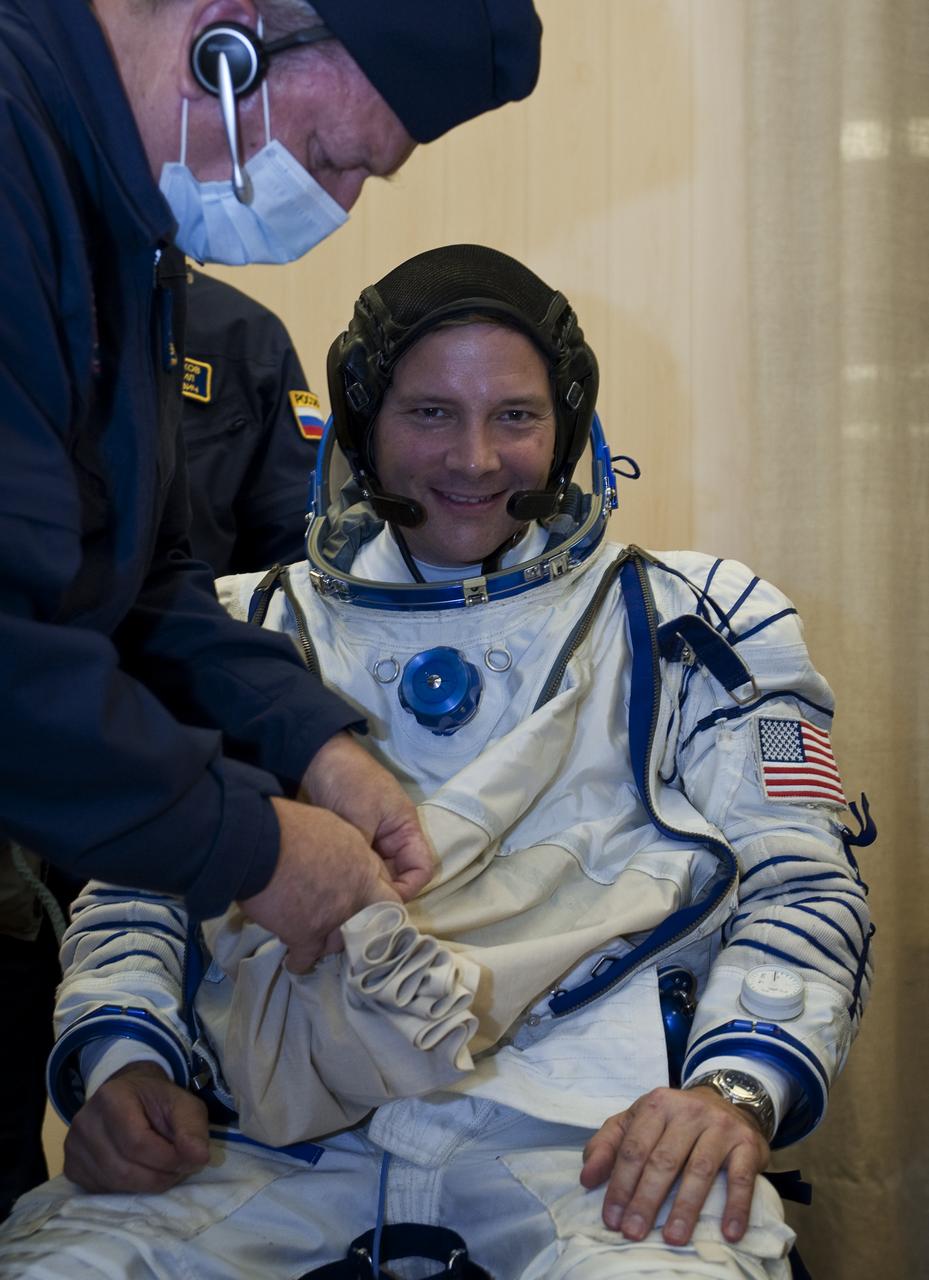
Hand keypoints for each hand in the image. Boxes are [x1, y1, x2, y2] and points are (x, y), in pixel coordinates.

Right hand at [63, 1062, 209, 1193]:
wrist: (130, 1097)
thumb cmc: (158, 1102)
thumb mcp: (184, 1104)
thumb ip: (193, 1128)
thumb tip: (199, 1158)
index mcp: (111, 1098)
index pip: (137, 1143)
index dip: (167, 1159)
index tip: (190, 1160)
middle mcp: (84, 1122)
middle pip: (123, 1169)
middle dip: (159, 1176)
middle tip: (179, 1169)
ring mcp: (73, 1147)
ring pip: (113, 1184)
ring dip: (146, 1185)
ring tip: (163, 1170)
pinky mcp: (71, 1168)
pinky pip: (101, 1191)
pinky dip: (128, 1189)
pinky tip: (141, 1172)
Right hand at [241, 795, 403, 971]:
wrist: (263, 844)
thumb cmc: (293, 827)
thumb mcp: (334, 827)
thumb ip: (347, 850)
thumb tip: (340, 859)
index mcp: (363, 866)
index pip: (387, 893)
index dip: (376, 901)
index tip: (365, 906)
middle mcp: (355, 896)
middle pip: (372, 924)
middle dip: (363, 928)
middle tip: (350, 930)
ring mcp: (334, 919)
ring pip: (340, 943)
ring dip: (329, 942)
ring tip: (318, 939)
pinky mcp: (307, 936)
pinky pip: (306, 958)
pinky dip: (300, 961)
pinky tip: (296, 960)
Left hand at [301, 732, 434, 900]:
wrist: (317, 758)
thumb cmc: (349, 782)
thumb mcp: (361, 818)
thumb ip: (366, 854)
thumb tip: (362, 887)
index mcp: (405, 829)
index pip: (421, 869)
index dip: (408, 889)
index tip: (383, 902)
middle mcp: (392, 838)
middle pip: (399, 876)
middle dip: (384, 893)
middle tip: (361, 910)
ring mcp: (372, 841)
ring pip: (377, 874)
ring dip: (365, 886)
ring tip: (347, 901)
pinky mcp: (352, 842)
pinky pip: (360, 867)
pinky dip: (352, 877)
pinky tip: (337, 887)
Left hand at [580, 1085, 768, 1246]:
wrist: (726, 1101)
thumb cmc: (673, 1120)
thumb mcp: (635, 1121)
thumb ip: (607, 1145)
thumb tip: (586, 1178)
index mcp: (656, 1105)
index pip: (634, 1149)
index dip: (620, 1185)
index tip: (612, 1219)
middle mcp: (688, 1111)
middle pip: (663, 1160)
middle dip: (646, 1200)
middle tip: (634, 1233)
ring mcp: (719, 1126)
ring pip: (699, 1170)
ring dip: (685, 1208)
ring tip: (672, 1238)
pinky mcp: (746, 1144)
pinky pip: (741, 1178)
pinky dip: (735, 1206)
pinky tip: (728, 1233)